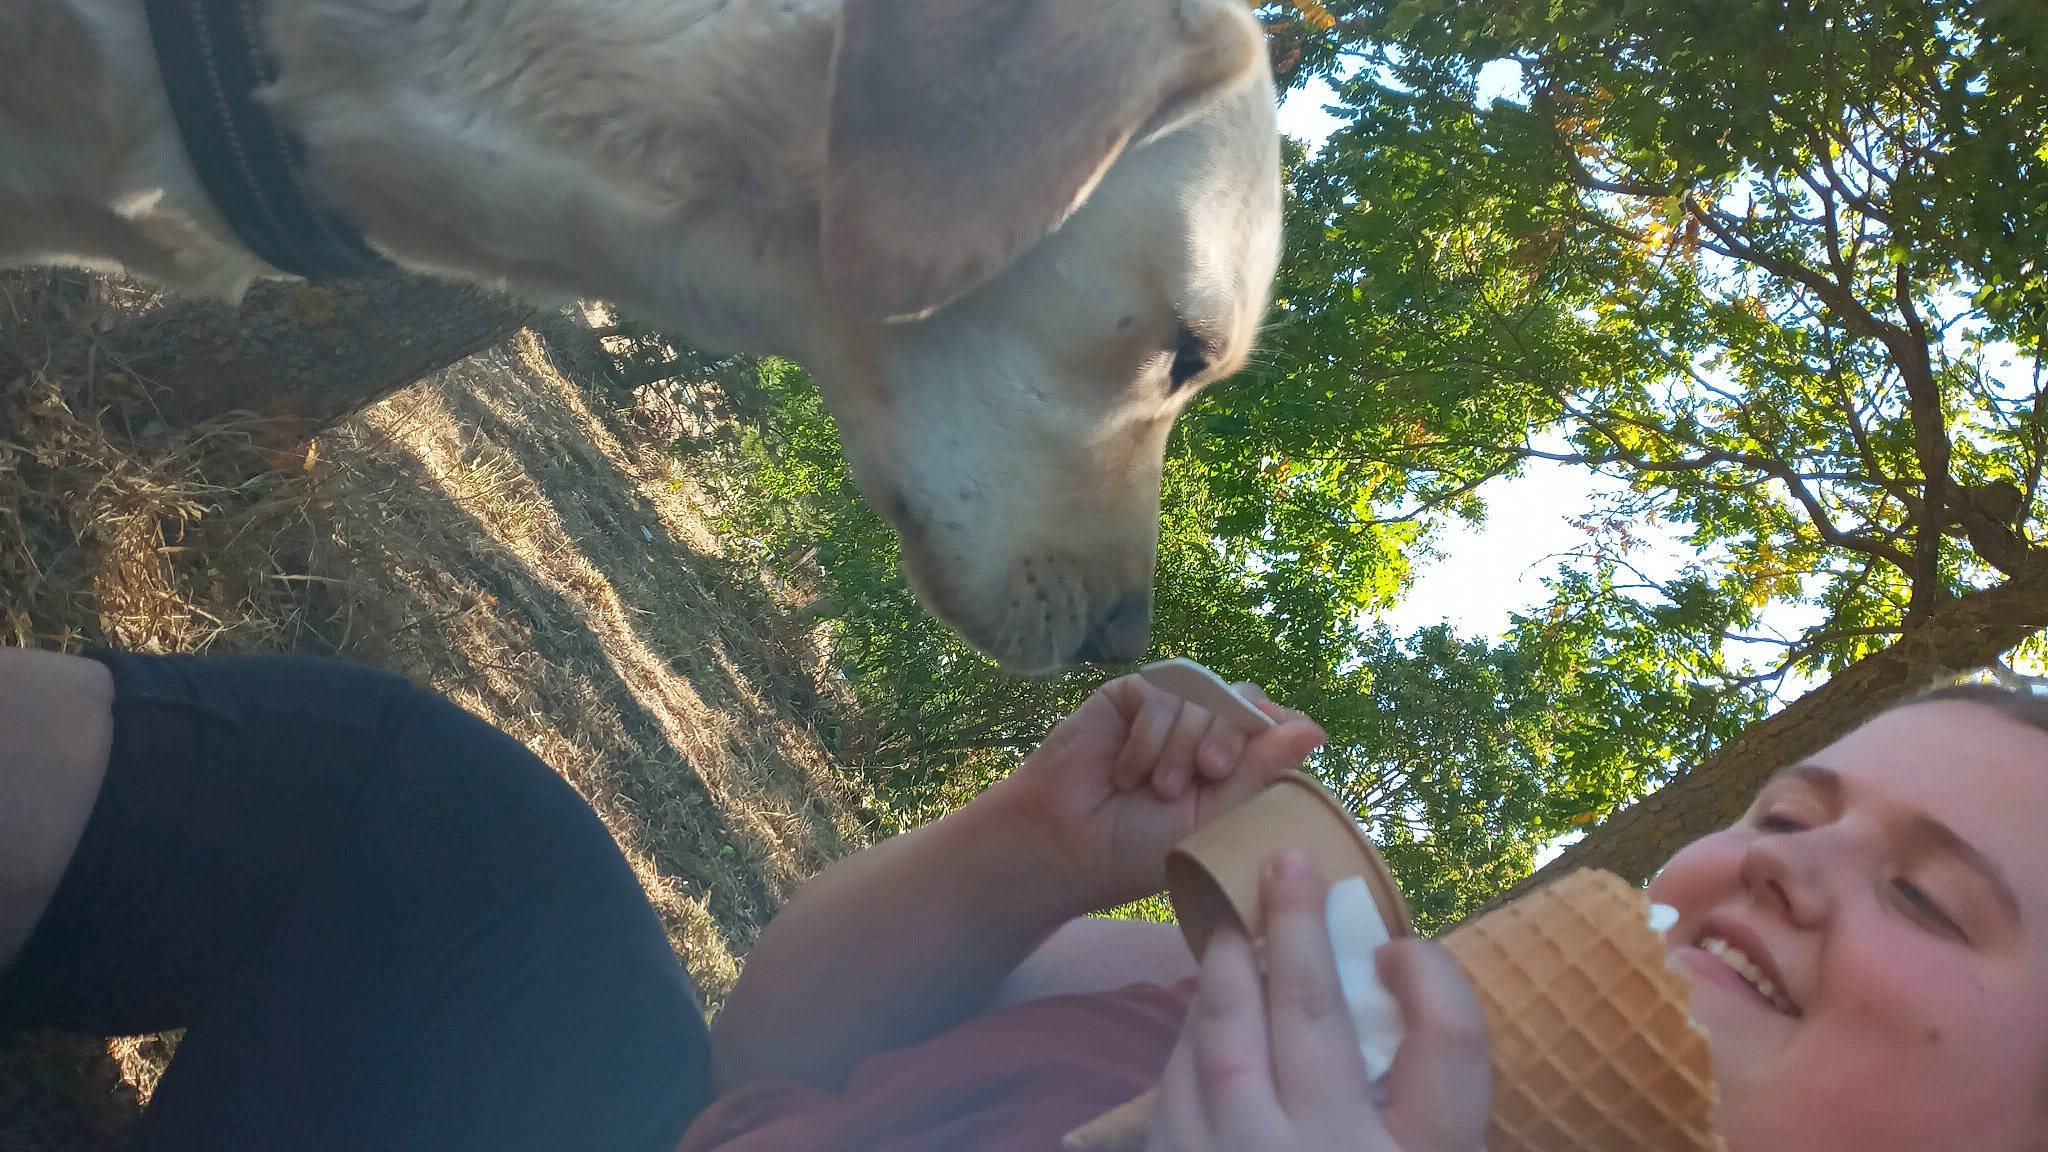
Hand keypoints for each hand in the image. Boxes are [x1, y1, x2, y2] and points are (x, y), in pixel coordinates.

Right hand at [984, 673, 1324, 914]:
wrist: (1069, 846)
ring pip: (1203, 696)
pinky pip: (1161, 692)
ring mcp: (1171, 710)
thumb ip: (1261, 771)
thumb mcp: (1214, 819)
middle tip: (1205, 776)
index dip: (1273, 732)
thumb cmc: (1141, 849)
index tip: (1258, 762)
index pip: (1277, 725)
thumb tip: (1316, 729)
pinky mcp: (1132, 695)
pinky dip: (1148, 736)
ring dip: (1181, 745)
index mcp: (1238, 765)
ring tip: (1156, 788)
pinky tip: (1127, 771)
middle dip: (1228, 739)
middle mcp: (1208, 731)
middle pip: (1245, 702)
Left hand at [1149, 851, 1489, 1151]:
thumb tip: (1386, 987)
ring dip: (1225, 973)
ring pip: (1225, 1041)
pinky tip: (1206, 1018)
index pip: (1451, 1037)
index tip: (1395, 947)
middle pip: (1312, 1014)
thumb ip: (1421, 1089)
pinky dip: (1194, 1040)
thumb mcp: (1426, 1150)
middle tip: (1286, 864)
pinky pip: (1177, 1086)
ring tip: (1232, 930)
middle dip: (1294, 927)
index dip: (1430, 975)